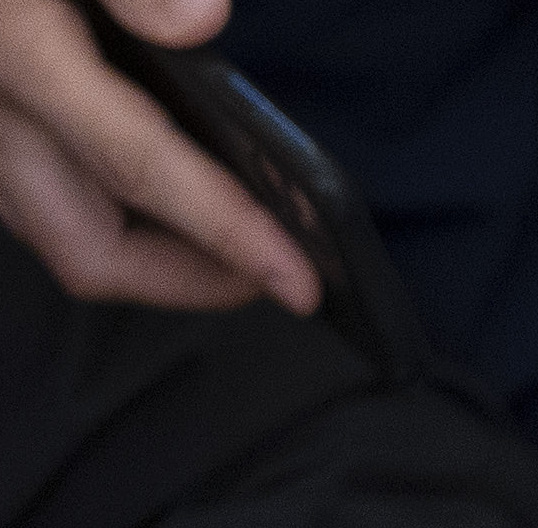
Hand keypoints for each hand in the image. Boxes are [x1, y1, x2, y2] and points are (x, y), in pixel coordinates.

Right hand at [0, 0, 317, 312]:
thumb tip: (199, 22)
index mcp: (16, 51)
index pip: (138, 166)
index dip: (227, 235)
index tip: (301, 283)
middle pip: (86, 244)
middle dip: (188, 281)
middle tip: (271, 271)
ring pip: (50, 229)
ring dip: (143, 254)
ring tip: (228, 241)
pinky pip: (25, 192)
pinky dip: (97, 210)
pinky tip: (157, 189)